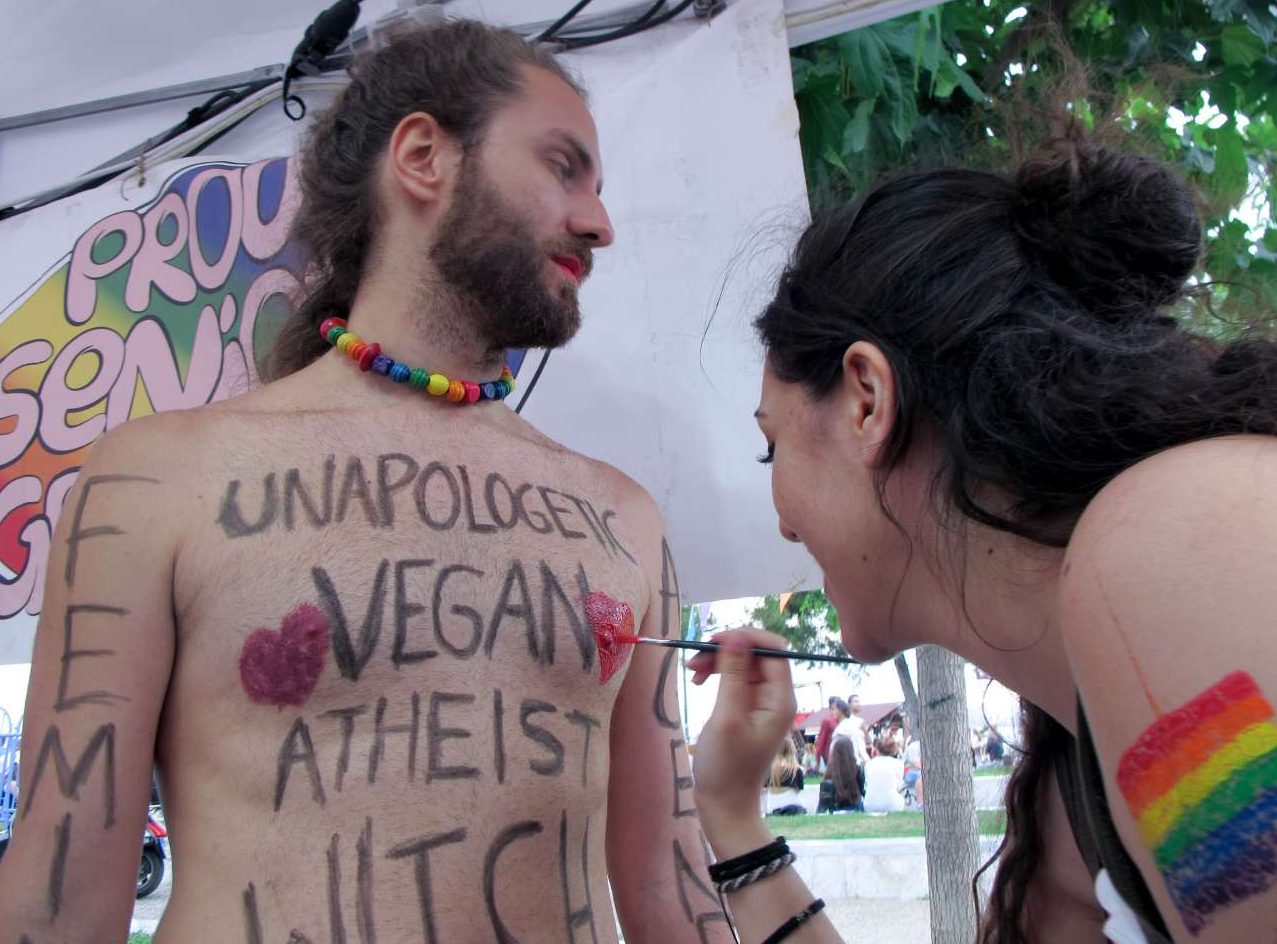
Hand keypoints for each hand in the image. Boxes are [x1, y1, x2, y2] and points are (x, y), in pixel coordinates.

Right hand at [690, 628, 796, 838]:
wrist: (725, 804)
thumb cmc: (726, 766)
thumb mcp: (726, 717)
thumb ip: (732, 675)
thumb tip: (737, 637)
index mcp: (780, 698)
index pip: (773, 649)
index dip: (745, 638)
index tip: (713, 641)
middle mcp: (776, 696)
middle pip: (757, 654)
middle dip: (727, 649)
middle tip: (695, 659)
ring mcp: (763, 703)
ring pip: (744, 663)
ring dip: (718, 661)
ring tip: (692, 672)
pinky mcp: (749, 709)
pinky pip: (736, 679)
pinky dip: (718, 674)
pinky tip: (699, 681)